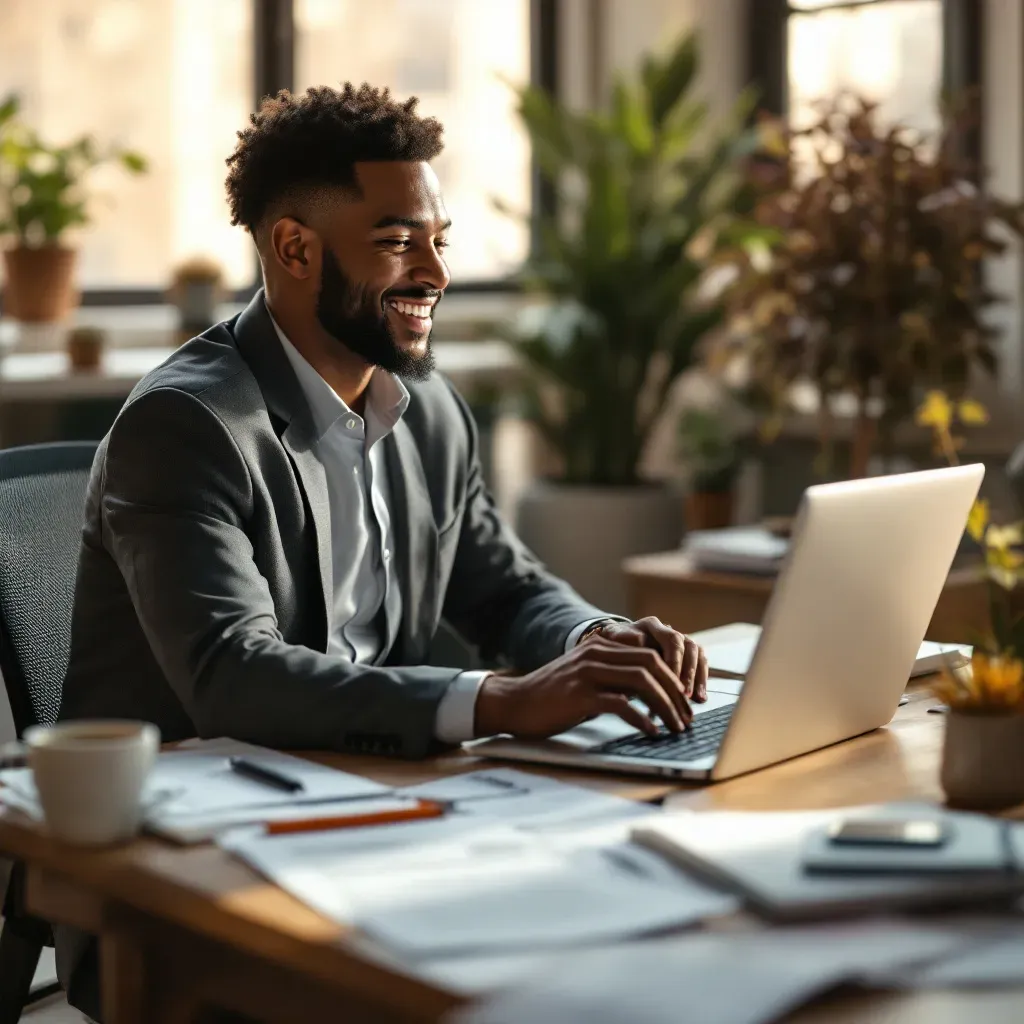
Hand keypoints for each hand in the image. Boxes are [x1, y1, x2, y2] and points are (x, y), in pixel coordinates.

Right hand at [474, 637, 692, 739]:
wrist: (515, 702)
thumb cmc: (552, 696)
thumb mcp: (586, 677)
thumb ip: (613, 677)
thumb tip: (649, 694)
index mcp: (601, 647)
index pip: (649, 655)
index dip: (672, 679)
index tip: (683, 703)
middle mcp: (597, 654)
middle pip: (651, 665)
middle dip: (675, 693)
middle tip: (686, 717)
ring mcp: (588, 673)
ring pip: (641, 682)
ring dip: (665, 706)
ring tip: (675, 727)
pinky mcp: (580, 695)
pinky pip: (621, 704)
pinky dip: (642, 719)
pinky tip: (651, 731)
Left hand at [590, 617, 707, 702]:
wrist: (612, 648)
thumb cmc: (612, 647)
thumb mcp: (612, 642)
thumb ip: (623, 641)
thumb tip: (639, 641)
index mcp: (651, 625)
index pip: (671, 639)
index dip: (674, 660)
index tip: (671, 679)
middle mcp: (669, 631)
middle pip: (689, 647)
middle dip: (688, 672)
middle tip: (684, 693)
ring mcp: (679, 642)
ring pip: (697, 655)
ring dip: (697, 677)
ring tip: (695, 699)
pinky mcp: (684, 656)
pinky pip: (699, 665)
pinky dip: (701, 681)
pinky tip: (700, 699)